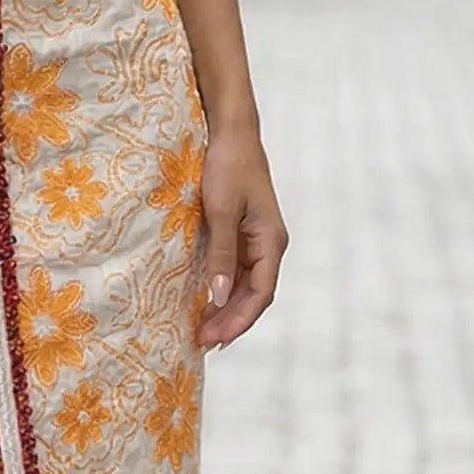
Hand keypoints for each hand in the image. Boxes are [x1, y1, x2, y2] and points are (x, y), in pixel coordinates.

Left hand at [198, 121, 287, 349]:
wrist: (231, 131)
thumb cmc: (228, 166)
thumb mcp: (220, 211)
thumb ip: (221, 255)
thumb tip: (220, 297)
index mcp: (272, 241)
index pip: (261, 293)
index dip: (239, 320)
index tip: (215, 339)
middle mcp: (269, 244)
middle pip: (255, 294)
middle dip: (231, 321)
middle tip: (202, 342)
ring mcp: (256, 238)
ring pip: (246, 284)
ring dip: (226, 308)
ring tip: (202, 330)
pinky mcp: (242, 231)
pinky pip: (236, 268)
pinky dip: (223, 287)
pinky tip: (205, 300)